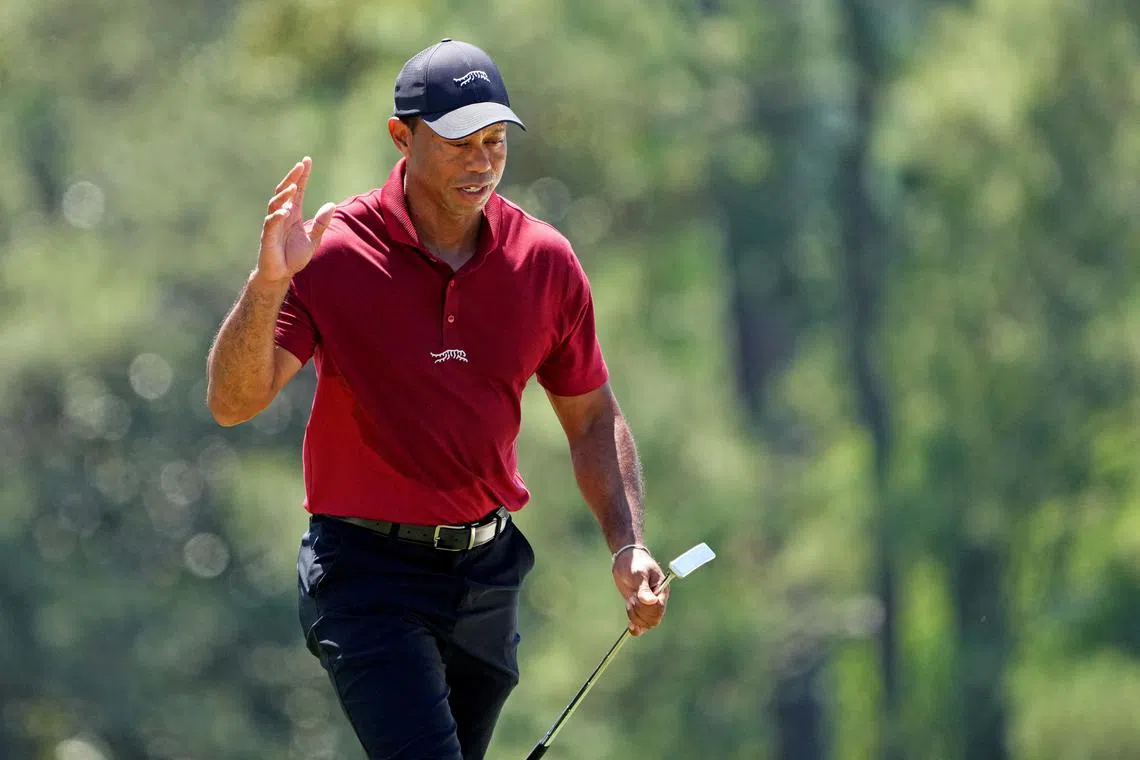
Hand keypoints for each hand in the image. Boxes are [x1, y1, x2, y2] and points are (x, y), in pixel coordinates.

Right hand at [256, 156, 335, 284]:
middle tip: (300, 165)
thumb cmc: (294, 257)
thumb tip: (332, 205)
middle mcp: (282, 215)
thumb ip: (321, 223)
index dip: (302, 176)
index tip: (306, 161)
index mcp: (293, 214)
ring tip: (294, 187)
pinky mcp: (267, 236)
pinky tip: (285, 211)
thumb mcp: (313, 239)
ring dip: (284, 195)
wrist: (281, 274)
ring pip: (275, 203)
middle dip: (292, 178)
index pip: (298, 191)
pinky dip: (277, 216)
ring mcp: (273, 224)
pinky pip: (271, 223)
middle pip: (285, 191)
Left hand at [612, 547, 669, 635]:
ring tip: (629, 601)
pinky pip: (641, 624)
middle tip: (631, 598)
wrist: (626, 560)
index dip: (647, 608)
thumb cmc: (635, 563)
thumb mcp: (639, 573)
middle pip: (654, 618)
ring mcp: (648, 605)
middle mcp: (657, 599)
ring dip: (635, 616)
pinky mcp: (639, 608)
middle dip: (640, 612)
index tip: (636, 597)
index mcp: (661, 590)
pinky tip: (631, 626)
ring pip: (647, 623)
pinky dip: (636, 627)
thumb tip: (650, 601)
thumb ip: (644, 588)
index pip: (659, 607)